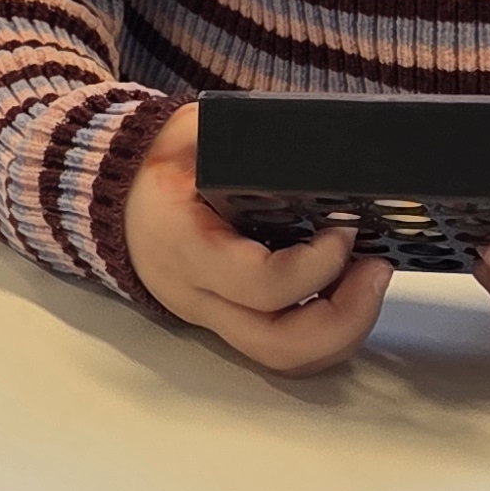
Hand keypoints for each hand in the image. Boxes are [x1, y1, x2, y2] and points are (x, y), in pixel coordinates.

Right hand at [120, 99, 393, 374]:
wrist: (112, 197)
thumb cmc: (158, 162)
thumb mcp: (193, 131)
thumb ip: (244, 136)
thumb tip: (318, 137)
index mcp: (185, 247)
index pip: (261, 284)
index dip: (317, 266)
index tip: (346, 230)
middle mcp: (197, 297)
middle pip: (279, 345)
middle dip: (346, 317)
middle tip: (377, 269)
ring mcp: (213, 319)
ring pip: (286, 359)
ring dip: (343, 331)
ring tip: (369, 281)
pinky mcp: (230, 324)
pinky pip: (284, 349)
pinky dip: (327, 332)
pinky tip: (347, 293)